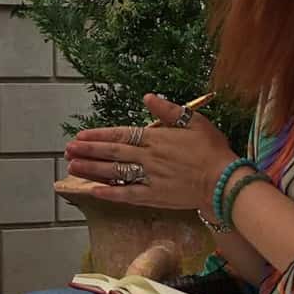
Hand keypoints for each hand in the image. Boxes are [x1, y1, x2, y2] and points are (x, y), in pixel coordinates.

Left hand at [65, 95, 236, 212]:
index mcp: (156, 139)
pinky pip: (127, 194)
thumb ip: (169, 110)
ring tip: (72, 166)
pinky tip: (94, 190)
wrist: (225, 181)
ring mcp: (150, 178)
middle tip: (68, 149)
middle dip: (88, 151)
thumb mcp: (194, 122)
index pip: (121, 135)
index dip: (99, 135)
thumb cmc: (213, 150)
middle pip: (112, 153)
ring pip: (115, 173)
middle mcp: (149, 158)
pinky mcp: (155, 196)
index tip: (80, 135)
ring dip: (92, 170)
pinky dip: (109, 193)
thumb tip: (148, 97)